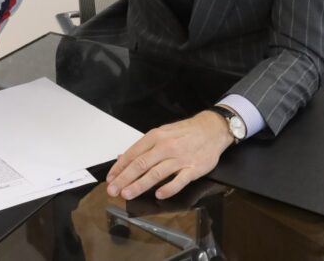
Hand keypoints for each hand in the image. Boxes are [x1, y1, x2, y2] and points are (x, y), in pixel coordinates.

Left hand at [105, 111, 231, 199]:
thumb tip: (122, 157)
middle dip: (124, 178)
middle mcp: (166, 147)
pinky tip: (158, 195)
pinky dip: (168, 188)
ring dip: (140, 185)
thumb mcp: (162, 133)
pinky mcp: (193, 169)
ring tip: (127, 194)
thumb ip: (143, 147)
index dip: (120, 167)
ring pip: (156, 173)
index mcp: (156, 137)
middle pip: (141, 164)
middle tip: (113, 190)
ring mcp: (180, 158)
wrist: (212, 129)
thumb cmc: (186, 132)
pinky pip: (179, 181)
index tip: (110, 178)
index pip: (133, 154)